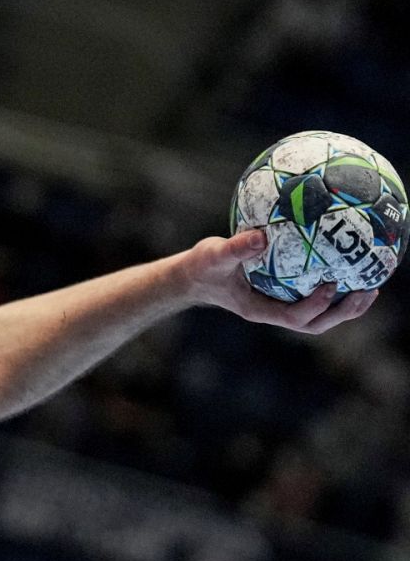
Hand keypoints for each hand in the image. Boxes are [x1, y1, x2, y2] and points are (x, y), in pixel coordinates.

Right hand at [180, 229, 377, 333]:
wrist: (193, 277)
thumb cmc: (201, 266)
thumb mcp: (213, 255)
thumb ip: (236, 248)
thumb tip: (262, 236)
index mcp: (258, 309)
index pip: (293, 316)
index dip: (316, 305)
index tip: (331, 283)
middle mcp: (272, 312)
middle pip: (314, 324)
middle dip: (343, 312)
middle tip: (367, 291)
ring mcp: (278, 307)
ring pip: (318, 317)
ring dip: (344, 307)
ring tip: (368, 288)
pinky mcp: (281, 297)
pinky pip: (312, 299)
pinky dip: (333, 292)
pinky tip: (345, 273)